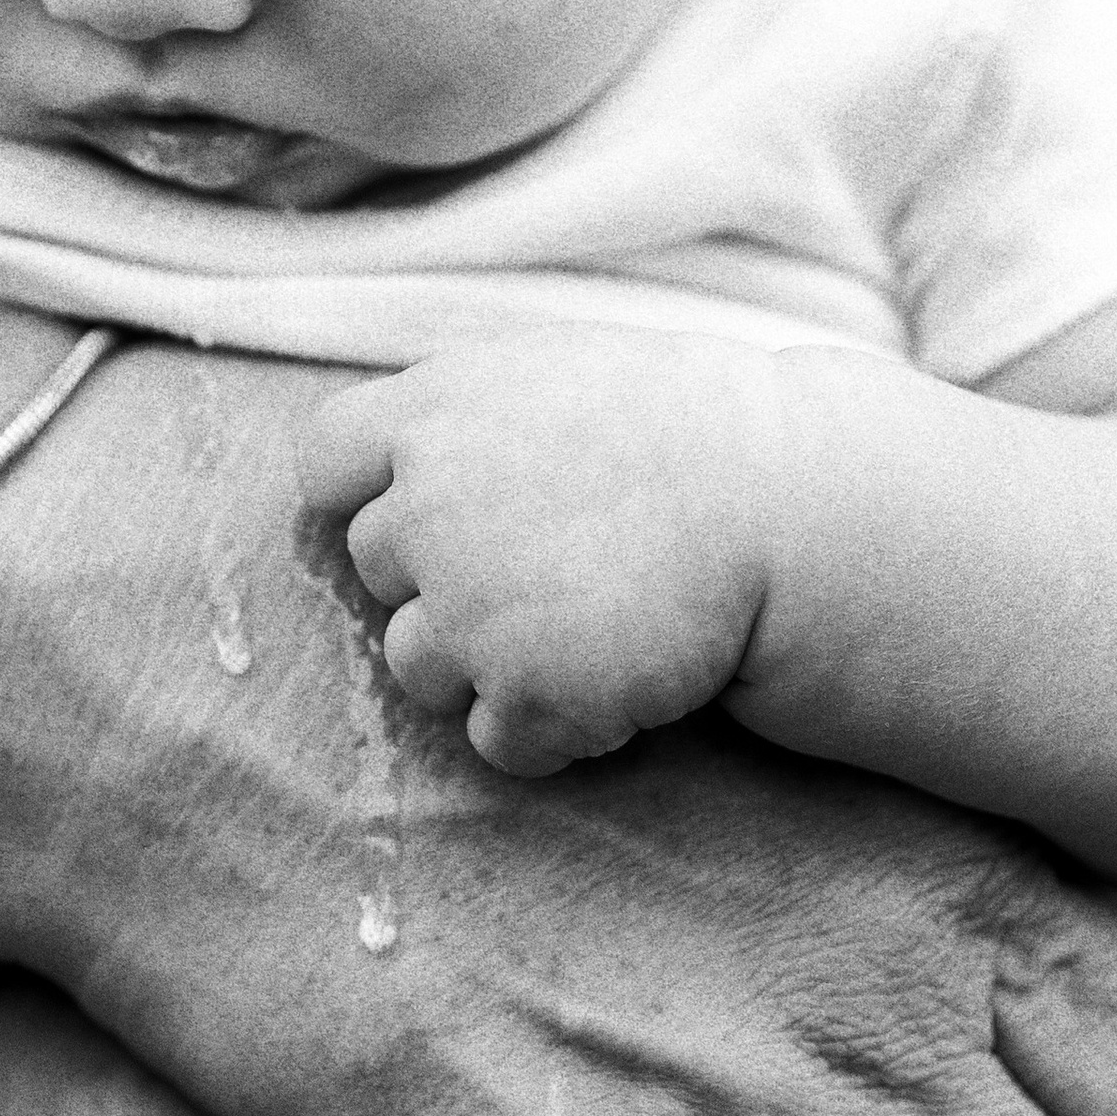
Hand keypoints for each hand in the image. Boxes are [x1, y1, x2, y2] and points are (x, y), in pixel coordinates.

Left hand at [300, 328, 792, 771]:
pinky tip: (619, 680)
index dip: (365, 493)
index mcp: (432, 411)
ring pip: (418, 668)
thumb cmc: (688, 432)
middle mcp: (427, 507)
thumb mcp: (554, 374)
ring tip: (588, 625)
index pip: (324, 461)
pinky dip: (549, 729)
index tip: (424, 511)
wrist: (792, 509)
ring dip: (486, 664)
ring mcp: (468, 608)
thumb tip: (393, 460)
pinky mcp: (523, 695)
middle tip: (551, 570)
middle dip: (444, 581)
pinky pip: (497, 741)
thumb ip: (461, 413)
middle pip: (377, 571)